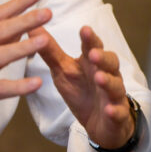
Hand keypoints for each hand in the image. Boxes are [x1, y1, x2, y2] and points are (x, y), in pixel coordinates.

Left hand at [31, 24, 134, 149]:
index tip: (84, 29)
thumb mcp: (62, 70)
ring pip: (115, 85)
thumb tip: (31, 28)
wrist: (98, 122)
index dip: (90, 38)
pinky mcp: (118, 115)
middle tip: (93, 54)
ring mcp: (114, 94)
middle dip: (102, 57)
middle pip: (110, 62)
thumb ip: (49, 50)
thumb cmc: (80, 90)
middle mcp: (108, 74)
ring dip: (108, 81)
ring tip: (99, 78)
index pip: (93, 46)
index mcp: (93, 62)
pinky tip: (109, 110)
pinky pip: (119, 112)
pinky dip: (115, 111)